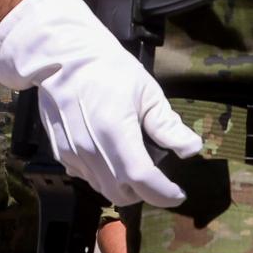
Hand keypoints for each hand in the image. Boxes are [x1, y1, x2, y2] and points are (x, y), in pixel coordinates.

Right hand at [0, 0, 202, 206]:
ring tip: (133, 169)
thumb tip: (191, 149)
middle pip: (122, 193)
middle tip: (157, 180)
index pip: (142, 179)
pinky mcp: (60, 152)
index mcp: (115, 131)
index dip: (164, 193)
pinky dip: (102, 176)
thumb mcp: (146, 92)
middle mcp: (91, 149)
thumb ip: (167, 125)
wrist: (63, 58)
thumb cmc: (109, 69)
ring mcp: (73, 152)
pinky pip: (85, 177)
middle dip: (144, 193)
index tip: (178, 193)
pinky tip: (109, 157)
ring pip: (102, 188)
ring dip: (122, 187)